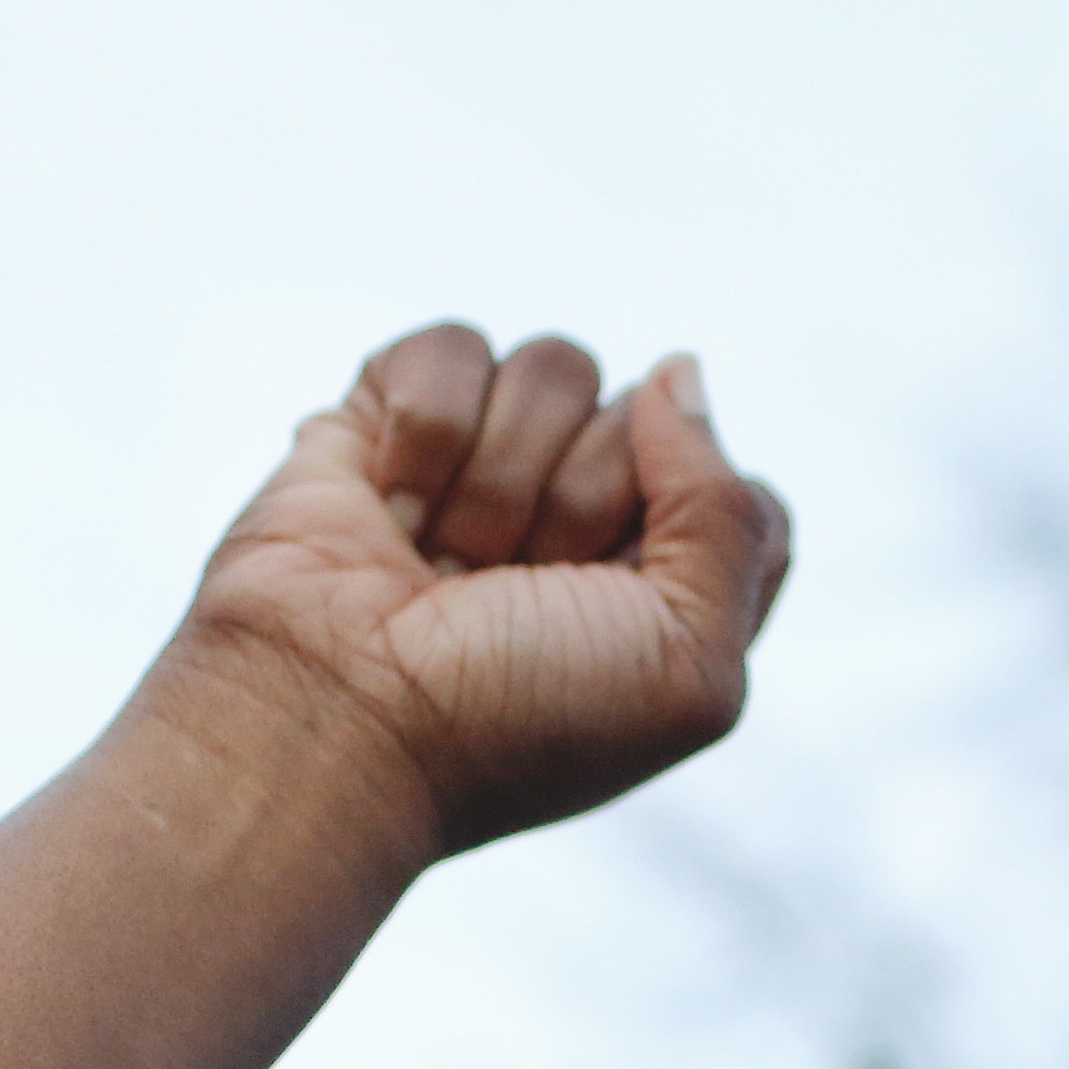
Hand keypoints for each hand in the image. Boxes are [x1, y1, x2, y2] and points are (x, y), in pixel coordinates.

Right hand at [177, 325, 795, 858]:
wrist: (331, 720)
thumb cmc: (510, 721)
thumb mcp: (689, 661)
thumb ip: (734, 515)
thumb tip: (677, 373)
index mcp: (664, 595)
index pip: (736, 491)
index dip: (686, 530)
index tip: (618, 605)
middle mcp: (581, 527)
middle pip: (644, 418)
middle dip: (580, 503)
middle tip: (511, 590)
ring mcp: (487, 468)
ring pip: (557, 368)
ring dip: (498, 478)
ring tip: (440, 561)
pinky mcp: (394, 421)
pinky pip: (455, 348)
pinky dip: (422, 430)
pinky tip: (387, 510)